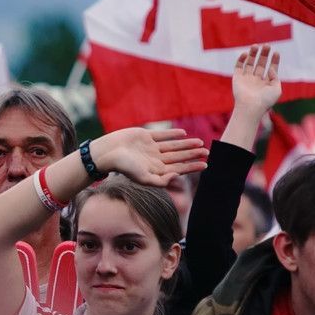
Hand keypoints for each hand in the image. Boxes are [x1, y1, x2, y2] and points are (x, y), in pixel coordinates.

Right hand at [91, 128, 207, 185]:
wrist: (107, 153)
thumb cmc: (123, 167)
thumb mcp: (143, 178)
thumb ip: (160, 181)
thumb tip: (177, 176)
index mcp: (155, 170)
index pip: (178, 168)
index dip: (192, 166)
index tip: (206, 164)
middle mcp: (155, 159)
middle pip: (178, 156)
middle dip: (192, 154)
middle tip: (207, 151)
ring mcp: (150, 147)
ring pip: (173, 146)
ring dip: (186, 144)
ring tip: (200, 142)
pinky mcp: (145, 136)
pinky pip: (162, 135)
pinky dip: (173, 134)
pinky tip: (184, 134)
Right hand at [231, 44, 279, 114]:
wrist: (250, 106)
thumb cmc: (265, 100)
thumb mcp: (277, 89)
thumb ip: (275, 78)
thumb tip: (271, 69)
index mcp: (266, 83)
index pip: (270, 69)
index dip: (274, 60)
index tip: (276, 52)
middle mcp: (256, 80)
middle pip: (260, 64)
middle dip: (264, 54)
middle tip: (267, 45)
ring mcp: (246, 79)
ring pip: (249, 63)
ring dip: (253, 54)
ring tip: (256, 45)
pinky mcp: (237, 78)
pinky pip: (238, 66)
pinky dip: (241, 59)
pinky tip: (246, 53)